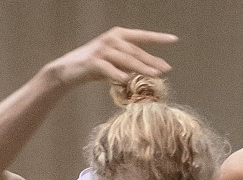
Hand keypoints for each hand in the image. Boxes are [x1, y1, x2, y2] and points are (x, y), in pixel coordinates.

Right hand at [45, 27, 177, 86]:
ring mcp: (101, 50)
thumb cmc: (95, 66)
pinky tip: (127, 80)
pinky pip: (107, 68)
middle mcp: (110, 39)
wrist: (68, 70)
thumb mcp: (116, 62)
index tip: (174, 39)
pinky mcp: (92, 62)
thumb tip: (155, 69)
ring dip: (141, 67)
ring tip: (155, 75)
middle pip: (135, 50)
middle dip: (152, 60)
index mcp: (118, 36)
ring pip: (125, 59)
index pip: (141, 36)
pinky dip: (117, 74)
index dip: (158, 38)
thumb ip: (132, 62)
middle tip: (166, 69)